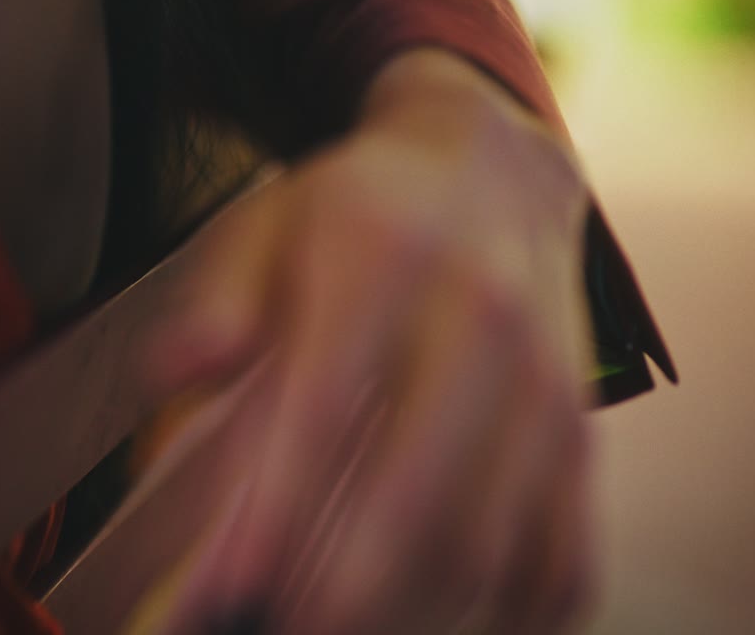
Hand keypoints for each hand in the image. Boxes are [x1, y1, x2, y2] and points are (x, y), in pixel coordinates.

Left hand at [144, 49, 596, 632]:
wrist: (493, 166)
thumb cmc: (359, 208)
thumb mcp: (267, 223)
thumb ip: (216, 300)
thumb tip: (173, 376)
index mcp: (381, 259)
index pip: (326, 404)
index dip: (276, 508)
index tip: (230, 587)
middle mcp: (480, 318)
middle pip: (419, 491)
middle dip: (346, 593)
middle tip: (279, 631)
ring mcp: (546, 379)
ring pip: (492, 537)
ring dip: (414, 614)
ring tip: (339, 633)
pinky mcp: (581, 426)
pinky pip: (567, 546)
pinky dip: (515, 611)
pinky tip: (456, 625)